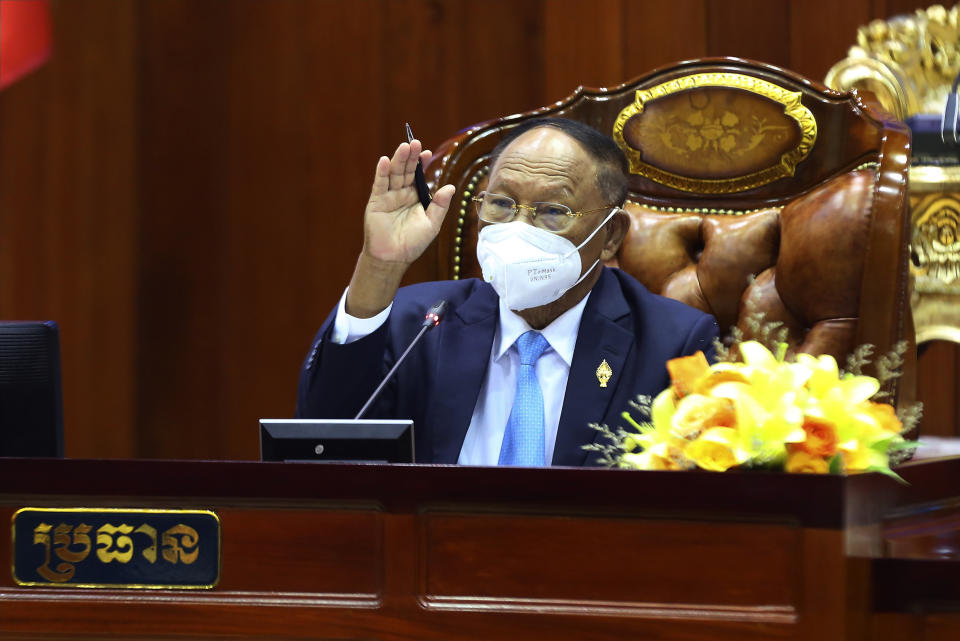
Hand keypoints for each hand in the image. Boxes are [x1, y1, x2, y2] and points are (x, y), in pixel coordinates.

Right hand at [362, 139, 454, 264]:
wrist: (393, 257)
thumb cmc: (413, 243)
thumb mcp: (432, 223)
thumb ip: (440, 205)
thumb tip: (450, 187)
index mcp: (416, 197)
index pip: (419, 176)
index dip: (422, 164)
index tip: (427, 152)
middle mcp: (402, 194)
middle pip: (406, 171)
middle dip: (411, 157)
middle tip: (414, 142)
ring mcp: (389, 196)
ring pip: (394, 174)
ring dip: (398, 160)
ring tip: (403, 147)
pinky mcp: (376, 201)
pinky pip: (380, 184)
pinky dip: (382, 172)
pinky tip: (385, 160)